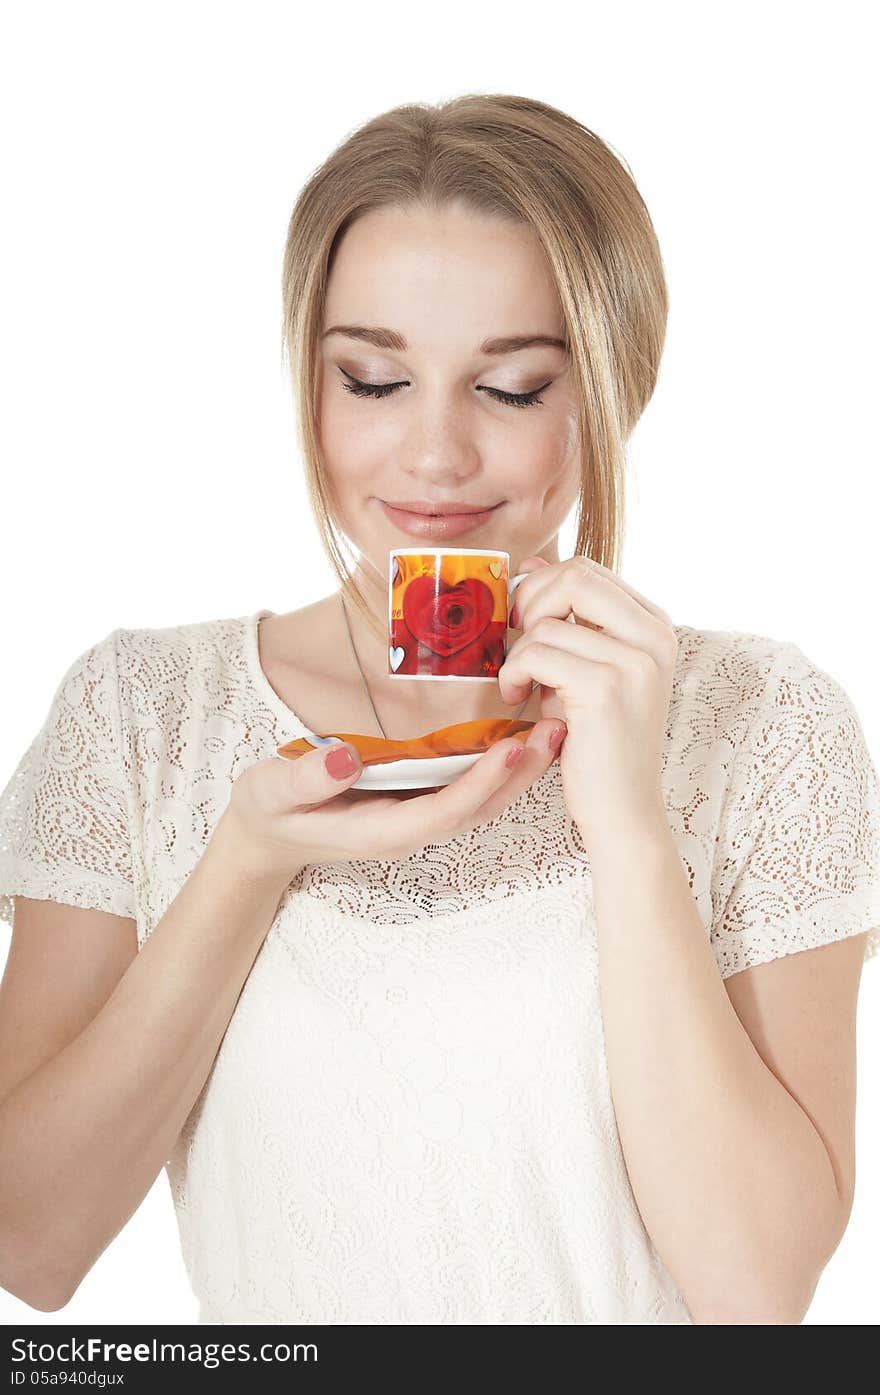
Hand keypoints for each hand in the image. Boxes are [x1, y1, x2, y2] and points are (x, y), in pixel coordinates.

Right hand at [218, 715, 565, 887]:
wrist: (266, 835)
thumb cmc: (269, 811)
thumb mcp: (271, 792)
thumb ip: (306, 779)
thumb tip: (343, 757)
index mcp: (383, 830)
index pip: (446, 811)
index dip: (483, 784)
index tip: (513, 749)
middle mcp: (412, 827)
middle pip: (481, 807)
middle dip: (522, 774)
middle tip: (559, 730)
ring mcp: (419, 815)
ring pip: (483, 797)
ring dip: (522, 766)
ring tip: (557, 725)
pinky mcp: (420, 799)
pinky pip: (471, 784)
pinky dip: (502, 760)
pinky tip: (524, 729)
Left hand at [500, 555, 677, 841]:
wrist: (622, 811)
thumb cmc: (599, 743)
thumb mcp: (588, 669)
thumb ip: (570, 620)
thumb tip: (534, 565)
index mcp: (656, 627)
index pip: (589, 570)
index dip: (542, 588)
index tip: (524, 624)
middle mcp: (655, 637)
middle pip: (575, 575)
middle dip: (529, 603)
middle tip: (513, 643)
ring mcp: (635, 662)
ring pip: (548, 620)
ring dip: (517, 652)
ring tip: (517, 685)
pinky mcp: (606, 688)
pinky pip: (537, 653)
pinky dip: (513, 673)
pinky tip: (515, 699)